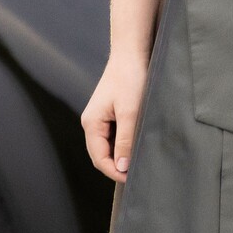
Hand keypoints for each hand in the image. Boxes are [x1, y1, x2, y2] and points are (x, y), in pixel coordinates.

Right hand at [81, 49, 149, 182]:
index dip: (115, 172)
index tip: (133, 178)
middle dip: (118, 165)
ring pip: (109, 146)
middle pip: (102, 154)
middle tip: (139, 172)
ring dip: (122, 154)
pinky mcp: (110, 113)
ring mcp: (100, 118)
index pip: (99, 158)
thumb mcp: (130, 112)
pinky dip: (125, 143)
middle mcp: (92, 122)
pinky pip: (115, 136)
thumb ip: (125, 140)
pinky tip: (138, 143)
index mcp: (91, 123)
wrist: (131, 53)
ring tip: (140, 158)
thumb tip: (121, 166)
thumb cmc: (130, 79)